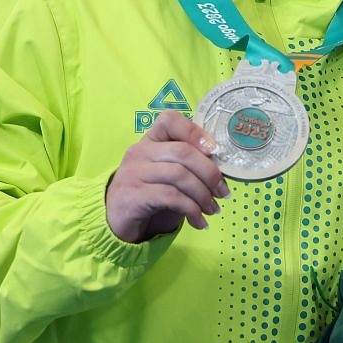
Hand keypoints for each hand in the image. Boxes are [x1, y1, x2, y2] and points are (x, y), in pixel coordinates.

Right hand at [105, 111, 225, 242]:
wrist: (119, 222)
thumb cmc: (152, 195)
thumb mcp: (172, 176)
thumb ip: (191, 166)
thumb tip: (224, 170)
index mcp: (150, 141)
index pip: (170, 120)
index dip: (196, 132)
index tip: (215, 151)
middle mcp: (139, 152)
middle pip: (183, 152)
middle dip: (210, 173)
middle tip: (223, 192)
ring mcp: (133, 173)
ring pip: (179, 176)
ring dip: (203, 195)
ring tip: (213, 209)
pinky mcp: (132, 196)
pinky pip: (171, 197)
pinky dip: (192, 210)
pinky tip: (199, 221)